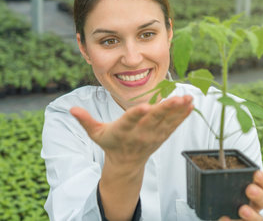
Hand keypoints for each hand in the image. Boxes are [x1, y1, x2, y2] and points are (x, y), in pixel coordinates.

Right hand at [70, 95, 193, 166]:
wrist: (126, 164)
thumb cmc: (110, 144)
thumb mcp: (96, 134)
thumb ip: (86, 120)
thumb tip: (71, 108)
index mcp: (123, 131)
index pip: (130, 121)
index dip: (137, 114)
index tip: (145, 107)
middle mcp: (140, 133)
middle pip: (154, 119)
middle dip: (166, 109)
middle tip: (177, 98)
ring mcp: (153, 135)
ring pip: (167, 121)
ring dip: (179, 110)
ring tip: (188, 98)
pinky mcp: (162, 136)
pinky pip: (174, 125)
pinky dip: (183, 116)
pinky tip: (191, 105)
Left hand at [218, 171, 262, 220]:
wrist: (218, 208)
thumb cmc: (223, 189)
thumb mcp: (223, 180)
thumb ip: (221, 171)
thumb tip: (207, 153)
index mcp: (255, 188)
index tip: (256, 174)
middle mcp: (255, 204)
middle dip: (259, 195)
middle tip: (249, 189)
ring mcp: (250, 217)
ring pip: (258, 218)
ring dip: (252, 214)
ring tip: (242, 210)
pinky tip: (224, 218)